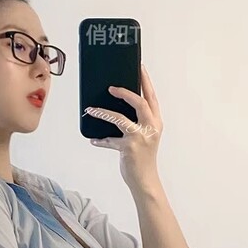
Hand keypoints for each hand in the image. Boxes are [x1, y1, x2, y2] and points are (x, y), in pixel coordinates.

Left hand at [84, 63, 162, 192]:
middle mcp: (151, 127)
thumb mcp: (145, 137)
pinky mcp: (128, 148)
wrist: (145, 181)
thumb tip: (116, 107)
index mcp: (156, 122)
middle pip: (140, 102)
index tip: (139, 67)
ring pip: (120, 118)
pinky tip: (93, 139)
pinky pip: (110, 139)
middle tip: (111, 87)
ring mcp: (140, 137)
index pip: (152, 97)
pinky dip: (100, 139)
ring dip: (103, 112)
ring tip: (91, 109)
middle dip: (125, 92)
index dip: (145, 80)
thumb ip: (136, 122)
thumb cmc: (143, 158)